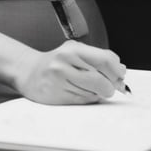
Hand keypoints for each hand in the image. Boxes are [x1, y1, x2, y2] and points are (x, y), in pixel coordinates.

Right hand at [13, 41, 127, 104]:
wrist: (29, 72)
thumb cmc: (57, 62)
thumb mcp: (76, 52)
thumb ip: (98, 58)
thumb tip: (121, 70)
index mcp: (73, 49)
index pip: (104, 59)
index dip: (116, 70)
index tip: (120, 75)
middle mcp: (64, 63)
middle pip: (100, 79)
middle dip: (110, 85)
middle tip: (112, 86)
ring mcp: (58, 80)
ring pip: (92, 92)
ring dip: (100, 93)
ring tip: (96, 89)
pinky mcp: (55, 96)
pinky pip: (82, 100)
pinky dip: (89, 98)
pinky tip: (85, 93)